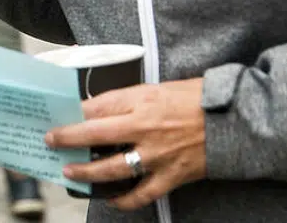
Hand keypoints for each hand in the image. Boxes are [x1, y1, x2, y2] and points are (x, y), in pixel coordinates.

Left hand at [46, 78, 206, 211]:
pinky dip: (124, 199)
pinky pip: (142, 193)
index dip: (73, 112)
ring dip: (87, 172)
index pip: (96, 106)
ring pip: (113, 168)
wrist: (235, 118)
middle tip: (50, 140)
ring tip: (70, 171)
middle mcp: (145, 127)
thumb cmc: (198, 99)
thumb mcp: (159, 88)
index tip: (58, 115)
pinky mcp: (172, 175)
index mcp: (141, 100)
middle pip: (95, 134)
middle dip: (68, 139)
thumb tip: (101, 108)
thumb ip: (130, 99)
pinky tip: (110, 198)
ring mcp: (157, 154)